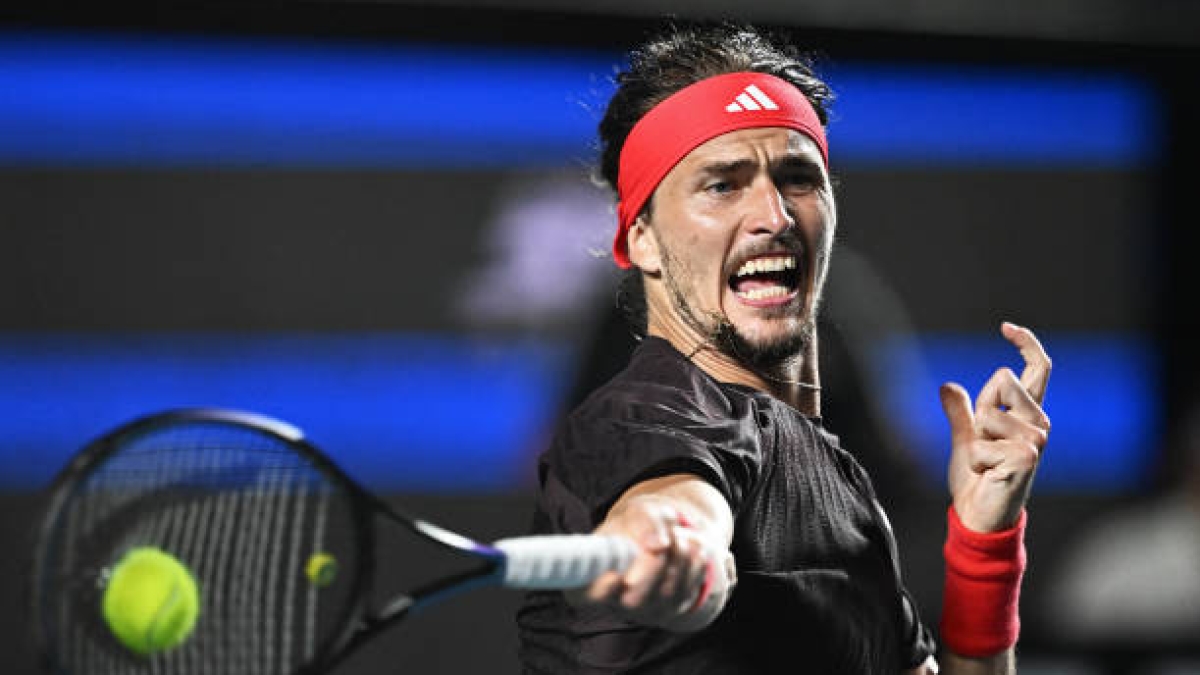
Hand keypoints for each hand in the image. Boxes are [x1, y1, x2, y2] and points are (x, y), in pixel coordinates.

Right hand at [569, 493, 725, 630]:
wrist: (662, 536)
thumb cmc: (638, 524)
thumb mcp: (638, 512)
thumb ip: (645, 522)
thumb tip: (658, 544)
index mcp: (592, 577)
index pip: (588, 595)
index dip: (602, 588)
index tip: (617, 573)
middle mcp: (615, 600)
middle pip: (632, 601)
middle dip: (652, 568)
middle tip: (666, 542)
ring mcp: (644, 610)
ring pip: (664, 594)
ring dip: (678, 559)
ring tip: (679, 536)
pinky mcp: (671, 609)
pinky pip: (687, 592)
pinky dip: (693, 565)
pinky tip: (692, 546)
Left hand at [939, 322, 1051, 532]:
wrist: (979, 516)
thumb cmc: (977, 479)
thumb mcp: (963, 439)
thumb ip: (959, 412)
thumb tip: (947, 386)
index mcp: (1027, 414)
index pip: (1038, 369)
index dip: (1026, 343)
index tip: (1005, 326)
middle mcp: (1038, 423)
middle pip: (1002, 378)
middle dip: (979, 408)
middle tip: (982, 444)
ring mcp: (1036, 440)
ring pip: (987, 411)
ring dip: (975, 439)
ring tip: (986, 462)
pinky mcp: (1027, 456)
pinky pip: (982, 441)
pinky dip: (975, 459)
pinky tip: (988, 474)